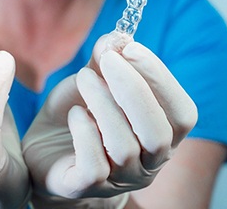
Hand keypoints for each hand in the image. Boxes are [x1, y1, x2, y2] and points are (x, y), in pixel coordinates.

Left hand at [22, 33, 196, 207]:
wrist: (44, 149)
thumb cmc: (78, 114)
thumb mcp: (93, 82)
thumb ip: (106, 62)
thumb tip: (116, 38)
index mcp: (161, 135)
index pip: (182, 113)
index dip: (160, 79)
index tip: (131, 48)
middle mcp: (148, 163)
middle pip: (158, 134)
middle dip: (134, 90)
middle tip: (108, 60)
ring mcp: (119, 180)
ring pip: (125, 147)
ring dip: (104, 104)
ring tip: (84, 79)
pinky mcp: (87, 188)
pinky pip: (95, 166)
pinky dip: (85, 133)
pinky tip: (76, 115)